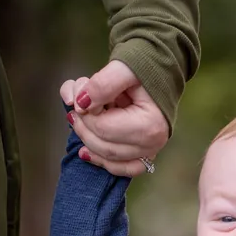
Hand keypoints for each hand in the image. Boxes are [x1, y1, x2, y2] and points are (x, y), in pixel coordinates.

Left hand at [59, 61, 168, 177]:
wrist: (160, 71)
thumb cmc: (144, 67)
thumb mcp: (122, 67)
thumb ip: (101, 84)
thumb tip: (80, 104)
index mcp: (150, 124)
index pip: (104, 127)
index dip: (85, 113)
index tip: (81, 94)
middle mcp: (152, 144)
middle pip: (104, 145)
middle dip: (83, 125)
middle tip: (74, 105)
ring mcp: (149, 152)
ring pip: (109, 158)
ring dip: (87, 140)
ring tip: (78, 119)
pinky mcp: (144, 156)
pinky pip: (121, 168)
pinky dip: (101, 161)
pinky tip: (85, 152)